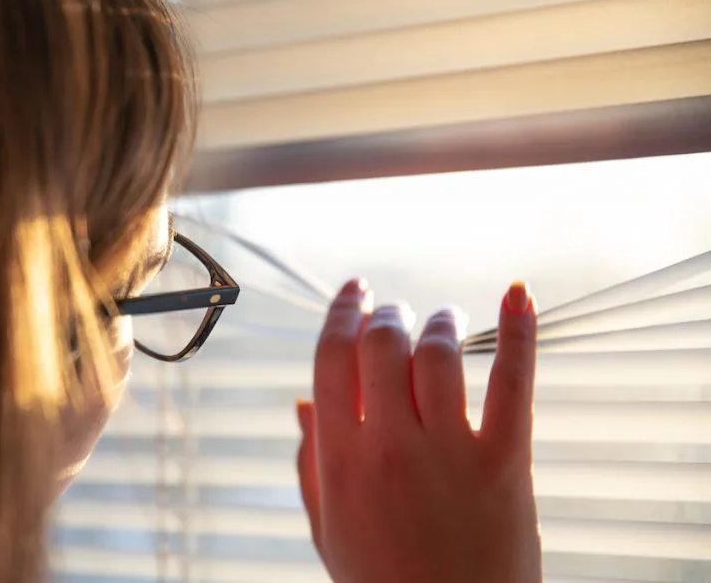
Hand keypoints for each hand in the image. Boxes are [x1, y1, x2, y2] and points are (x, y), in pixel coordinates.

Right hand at [297, 280, 540, 582]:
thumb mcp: (330, 529)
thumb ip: (311, 464)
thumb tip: (303, 403)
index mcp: (340, 460)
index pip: (331, 359)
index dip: (340, 313)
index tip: (354, 292)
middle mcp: (390, 447)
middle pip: (382, 343)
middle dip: (387, 315)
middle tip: (395, 313)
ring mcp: (449, 453)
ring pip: (439, 352)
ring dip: (439, 321)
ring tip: (443, 320)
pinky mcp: (504, 462)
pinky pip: (512, 383)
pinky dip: (519, 332)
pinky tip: (517, 294)